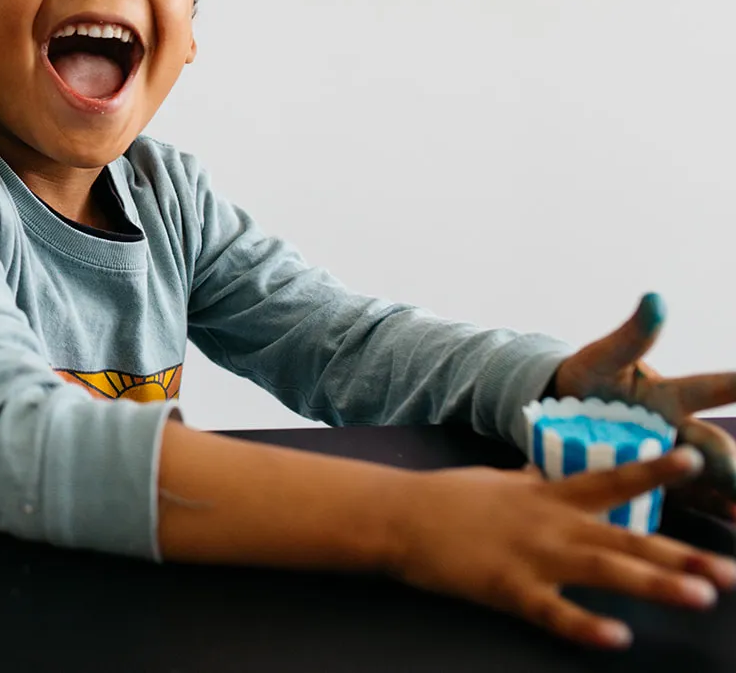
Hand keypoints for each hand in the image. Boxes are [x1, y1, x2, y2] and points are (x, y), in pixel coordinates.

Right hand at [388, 448, 734, 648]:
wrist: (397, 515)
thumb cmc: (446, 499)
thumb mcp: (497, 481)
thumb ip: (529, 480)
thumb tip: (542, 468)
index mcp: (548, 496)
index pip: (612, 479)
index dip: (655, 471)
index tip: (696, 461)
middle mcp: (551, 523)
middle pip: (628, 538)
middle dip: (684, 556)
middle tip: (733, 573)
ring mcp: (532, 555)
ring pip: (605, 570)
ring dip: (656, 584)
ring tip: (702, 596)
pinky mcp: (508, 586)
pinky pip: (554, 611)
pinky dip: (586, 625)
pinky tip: (617, 637)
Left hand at [551, 293, 735, 516]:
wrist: (557, 414)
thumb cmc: (588, 378)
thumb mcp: (604, 356)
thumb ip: (632, 335)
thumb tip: (656, 298)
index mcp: (667, 396)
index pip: (709, 389)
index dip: (734, 386)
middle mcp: (676, 430)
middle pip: (712, 447)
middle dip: (732, 463)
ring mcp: (666, 461)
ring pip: (707, 478)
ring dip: (728, 492)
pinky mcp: (653, 486)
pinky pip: (686, 501)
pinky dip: (710, 510)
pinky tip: (728, 521)